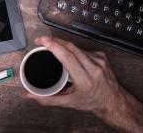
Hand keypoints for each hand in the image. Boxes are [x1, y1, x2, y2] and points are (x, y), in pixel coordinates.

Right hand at [26, 36, 142, 131]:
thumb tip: (29, 95)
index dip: (54, 46)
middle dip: (53, 41)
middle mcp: (93, 68)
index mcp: (84, 80)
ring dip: (61, 44)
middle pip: (71, 47)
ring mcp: (99, 60)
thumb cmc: (91, 101)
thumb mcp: (68, 103)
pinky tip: (68, 53)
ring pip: (76, 46)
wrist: (113, 101)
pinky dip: (72, 49)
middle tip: (40, 40)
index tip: (42, 41)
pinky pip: (82, 48)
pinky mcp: (101, 55)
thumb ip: (47, 99)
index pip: (68, 58)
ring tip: (50, 45)